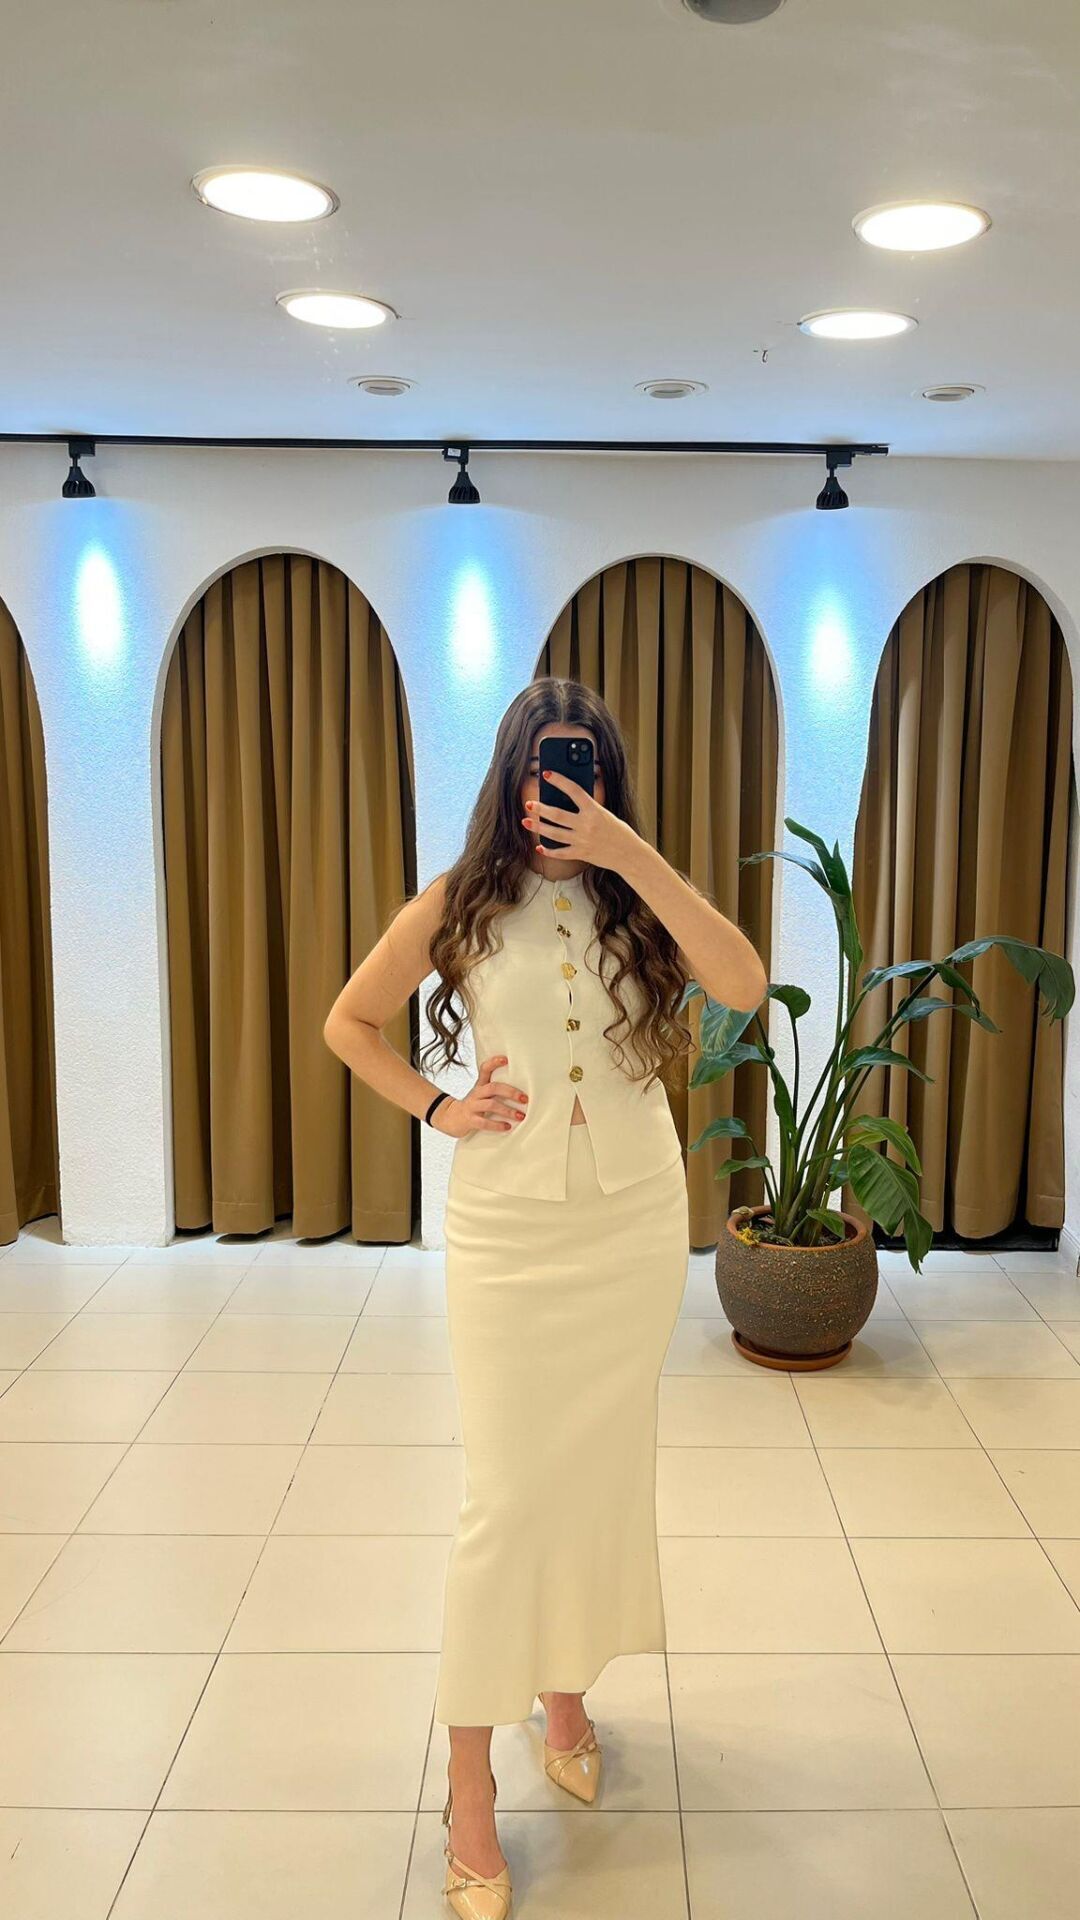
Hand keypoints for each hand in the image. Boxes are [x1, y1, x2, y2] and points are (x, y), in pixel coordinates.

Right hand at [429, 1055, 528, 1136]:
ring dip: (507, 1111)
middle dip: (511, 1092)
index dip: (494, 1063)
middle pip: (493, 1087)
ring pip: (491, 1105)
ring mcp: (472, 1106)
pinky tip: (507, 1127)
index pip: (485, 1069)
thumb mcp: (481, 1094)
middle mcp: (476, 1094)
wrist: (450, 1118)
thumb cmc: (473, 1106)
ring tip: (520, 1116)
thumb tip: (521, 1092)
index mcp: (480, 1085)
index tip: (506, 1059)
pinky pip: (484, 1122)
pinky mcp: (470, 1120)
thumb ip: (496, 1091)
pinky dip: (497, 1125)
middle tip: (524, 1099)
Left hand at [523, 769, 641, 875]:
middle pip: (557, 815)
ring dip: (538, 828)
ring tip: (525, 822)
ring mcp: (582, 840)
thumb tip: (566, 802)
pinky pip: (560, 853)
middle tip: (529, 804)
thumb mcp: (605, 814)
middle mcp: (586, 825)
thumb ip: (588, 809)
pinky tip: (539, 847)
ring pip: (554, 833)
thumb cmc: (619, 832)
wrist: (629, 854)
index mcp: (594, 810)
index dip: (559, 781)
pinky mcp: (581, 854)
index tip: (547, 774)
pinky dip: (549, 851)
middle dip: (540, 809)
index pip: (573, 790)